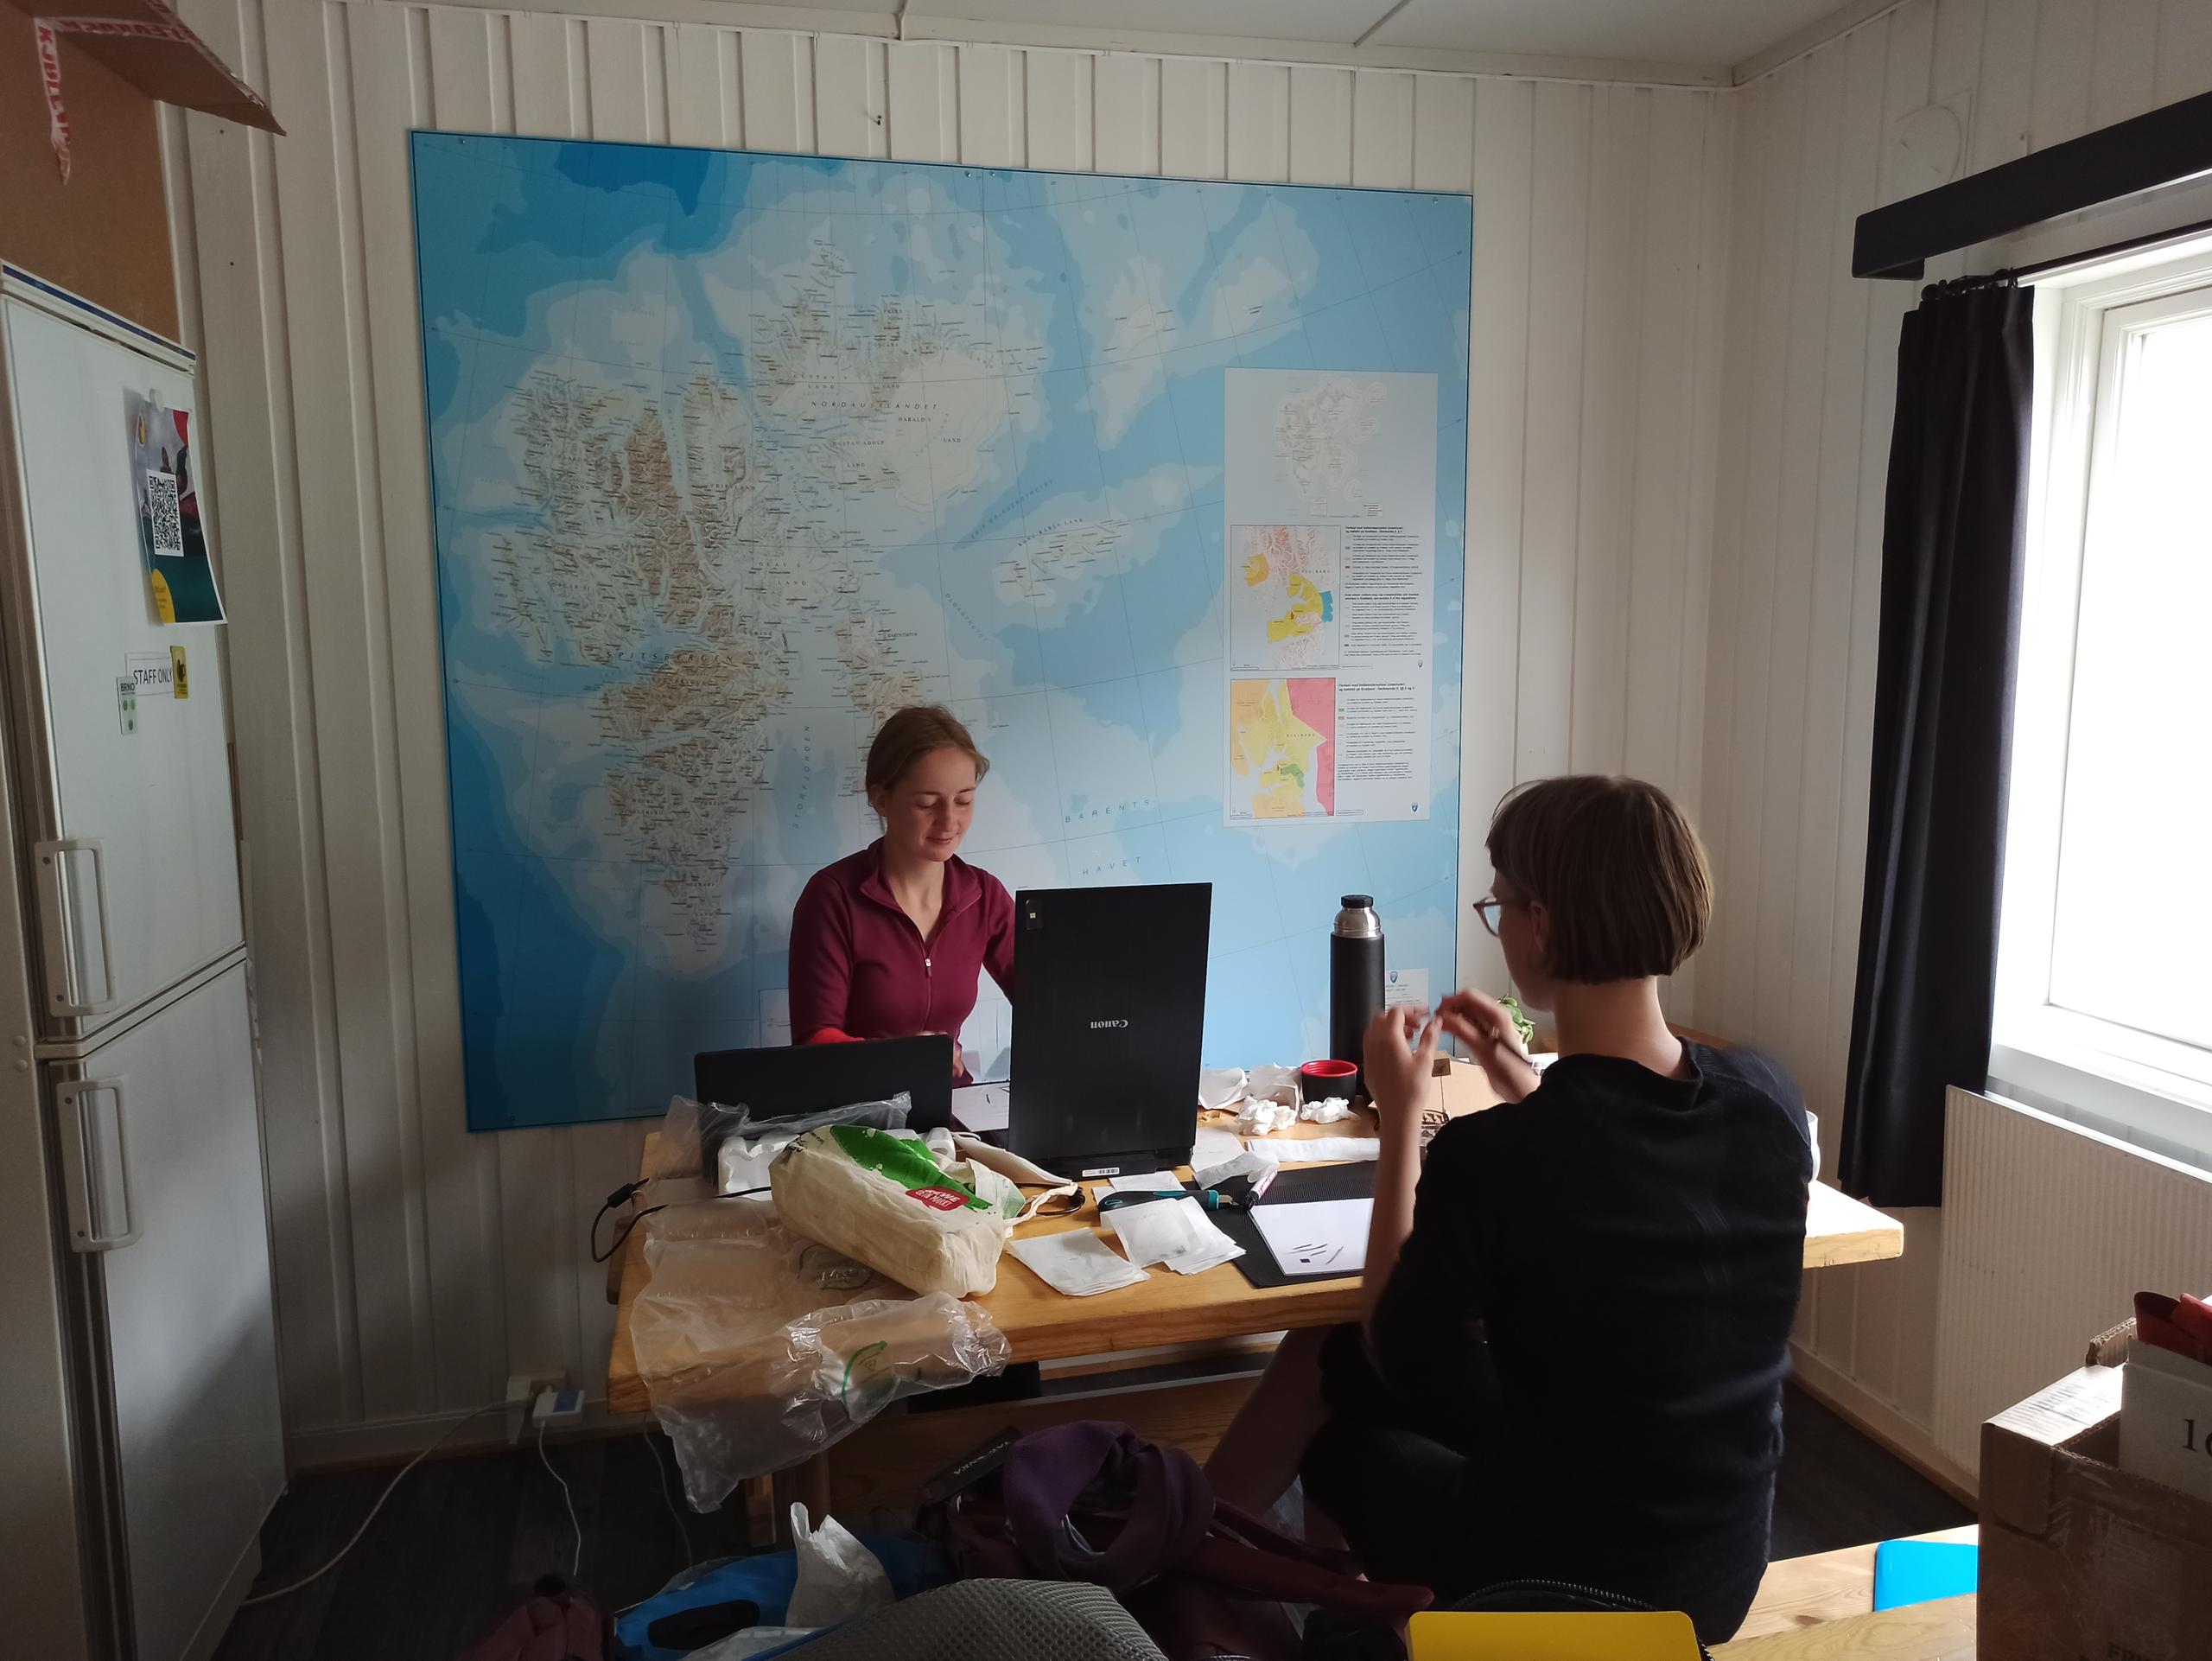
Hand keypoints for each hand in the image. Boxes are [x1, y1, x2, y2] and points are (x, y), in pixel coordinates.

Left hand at [1362, 1005, 1438, 1133]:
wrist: (1398, 1115)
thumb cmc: (1413, 1089)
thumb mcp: (1426, 1060)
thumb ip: (1430, 1036)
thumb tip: (1436, 1021)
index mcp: (1389, 1038)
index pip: (1397, 1011)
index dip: (1412, 1009)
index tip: (1425, 1014)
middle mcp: (1374, 1043)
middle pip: (1383, 1017)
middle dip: (1401, 1016)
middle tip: (1418, 1024)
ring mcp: (1368, 1054)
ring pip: (1375, 1030)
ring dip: (1391, 1027)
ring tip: (1410, 1037)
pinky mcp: (1368, 1066)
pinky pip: (1372, 1044)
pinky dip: (1384, 1039)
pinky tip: (1399, 1051)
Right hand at [1436, 989, 1540, 1102]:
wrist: (1520, 1087)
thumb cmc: (1510, 1070)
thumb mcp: (1483, 1049)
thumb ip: (1462, 1031)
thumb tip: (1444, 1018)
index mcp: (1497, 1015)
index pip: (1469, 997)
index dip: (1451, 1002)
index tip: (1438, 1011)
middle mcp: (1495, 1016)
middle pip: (1467, 1002)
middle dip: (1451, 1009)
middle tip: (1437, 1020)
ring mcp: (1490, 1025)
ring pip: (1466, 1013)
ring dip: (1453, 1017)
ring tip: (1441, 1026)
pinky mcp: (1486, 1035)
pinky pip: (1469, 1023)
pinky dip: (1457, 1025)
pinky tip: (1450, 1031)